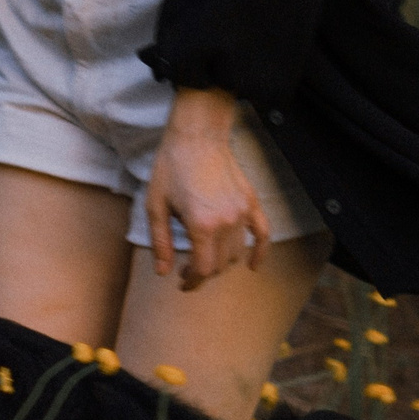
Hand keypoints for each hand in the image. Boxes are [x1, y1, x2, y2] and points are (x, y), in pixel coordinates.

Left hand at [144, 87, 269, 289]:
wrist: (196, 137)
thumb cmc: (171, 168)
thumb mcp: (155, 207)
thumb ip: (161, 242)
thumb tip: (164, 272)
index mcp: (201, 226)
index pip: (203, 269)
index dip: (192, 282)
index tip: (182, 283)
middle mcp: (226, 223)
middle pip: (220, 264)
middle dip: (203, 274)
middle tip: (188, 270)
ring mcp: (242, 213)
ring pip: (237, 253)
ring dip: (222, 263)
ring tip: (206, 260)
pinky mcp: (251, 202)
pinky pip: (263, 234)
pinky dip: (260, 252)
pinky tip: (253, 265)